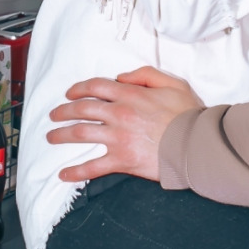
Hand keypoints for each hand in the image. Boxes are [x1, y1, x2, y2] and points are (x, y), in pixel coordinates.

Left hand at [48, 66, 203, 182]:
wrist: (197, 144)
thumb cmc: (188, 115)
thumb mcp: (172, 83)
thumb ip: (146, 74)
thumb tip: (122, 77)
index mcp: (130, 94)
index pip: (95, 87)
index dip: (78, 89)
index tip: (69, 94)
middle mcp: (119, 113)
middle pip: (81, 109)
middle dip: (63, 111)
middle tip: (54, 115)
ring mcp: (118, 137)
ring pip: (80, 133)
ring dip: (61, 135)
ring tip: (51, 137)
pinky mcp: (122, 160)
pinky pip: (93, 167)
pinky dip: (76, 171)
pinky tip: (64, 174)